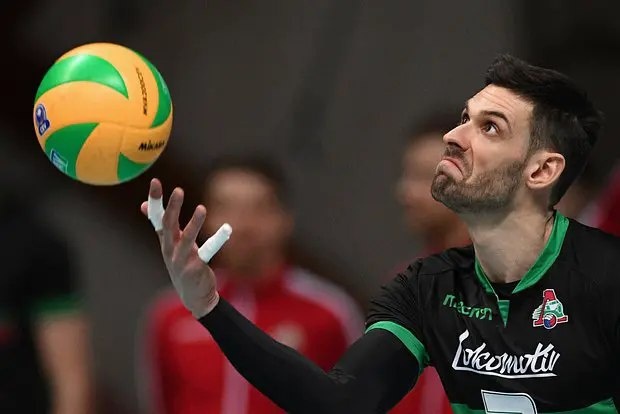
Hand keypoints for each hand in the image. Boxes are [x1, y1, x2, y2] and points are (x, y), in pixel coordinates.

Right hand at [140, 178, 230, 317]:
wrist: (193, 296)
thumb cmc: (182, 265)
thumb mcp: (169, 245)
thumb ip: (160, 225)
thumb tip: (143, 205)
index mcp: (165, 241)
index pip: (156, 217)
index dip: (155, 200)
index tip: (155, 181)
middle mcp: (170, 249)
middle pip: (168, 225)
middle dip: (172, 208)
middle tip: (178, 190)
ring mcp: (182, 259)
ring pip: (187, 238)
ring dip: (194, 223)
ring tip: (202, 208)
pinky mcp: (196, 267)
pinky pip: (207, 251)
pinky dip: (217, 240)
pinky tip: (227, 229)